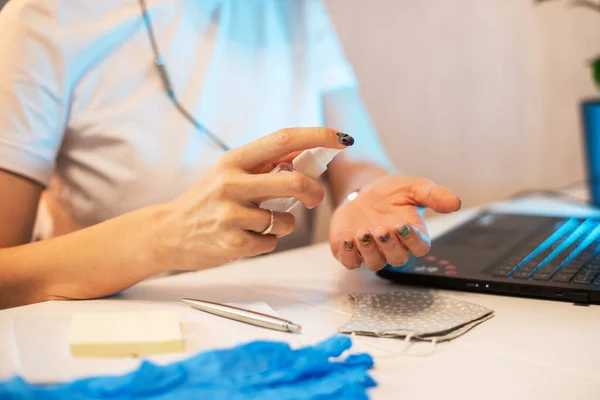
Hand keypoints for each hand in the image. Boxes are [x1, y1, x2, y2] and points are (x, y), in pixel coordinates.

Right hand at [154, 127, 351, 269]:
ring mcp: (230, 214)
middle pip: (294, 182)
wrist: (167, 232)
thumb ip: (265, 165)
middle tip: (314, 198)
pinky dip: (266, 242)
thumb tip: (306, 154)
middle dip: (314, 192)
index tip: (341, 138)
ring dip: (283, 224)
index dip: (317, 136)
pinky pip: (271, 243)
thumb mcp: (229, 173)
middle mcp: (231, 183)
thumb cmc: (205, 201)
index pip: (283, 139)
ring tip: (260, 223)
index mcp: (234, 160)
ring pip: (286, 220)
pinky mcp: (232, 243)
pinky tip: (246, 237)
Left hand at [329, 175, 460, 270]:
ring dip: (368, 250)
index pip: (419, 247)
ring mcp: (372, 251)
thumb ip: (434, 195)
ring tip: (362, 232)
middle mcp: (394, 247)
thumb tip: (455, 203)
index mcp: (413, 235)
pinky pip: (351, 262)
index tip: (404, 226)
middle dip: (389, 246)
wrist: (365, 191)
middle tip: (381, 230)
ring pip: (374, 263)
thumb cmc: (393, 192)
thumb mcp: (414, 187)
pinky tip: (347, 240)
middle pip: (397, 258)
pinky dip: (349, 255)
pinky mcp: (352, 251)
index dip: (413, 240)